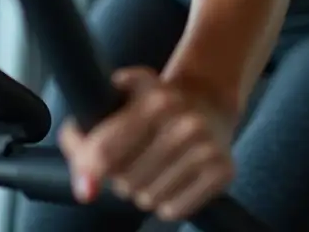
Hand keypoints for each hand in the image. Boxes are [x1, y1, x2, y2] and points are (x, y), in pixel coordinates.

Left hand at [59, 67, 237, 222]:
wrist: (208, 101)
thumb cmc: (150, 103)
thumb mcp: (118, 98)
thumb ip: (84, 132)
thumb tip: (84, 189)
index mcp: (156, 101)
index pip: (108, 150)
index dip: (89, 170)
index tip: (85, 187)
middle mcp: (185, 123)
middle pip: (126, 181)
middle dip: (119, 178)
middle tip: (129, 163)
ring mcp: (207, 148)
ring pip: (149, 199)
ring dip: (142, 192)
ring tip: (151, 170)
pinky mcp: (224, 170)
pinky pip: (175, 209)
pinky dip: (166, 203)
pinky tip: (170, 181)